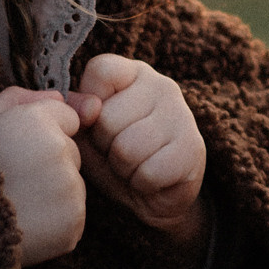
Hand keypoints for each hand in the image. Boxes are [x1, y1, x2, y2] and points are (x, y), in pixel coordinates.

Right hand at [0, 86, 87, 264]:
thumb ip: (22, 99)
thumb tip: (62, 97)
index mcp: (38, 120)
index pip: (69, 118)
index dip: (43, 134)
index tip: (18, 150)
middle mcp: (60, 151)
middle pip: (72, 153)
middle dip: (50, 164)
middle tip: (13, 180)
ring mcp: (69, 189)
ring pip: (73, 186)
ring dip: (54, 194)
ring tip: (17, 204)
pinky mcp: (74, 222)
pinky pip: (74, 217)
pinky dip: (56, 223)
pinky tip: (26, 224)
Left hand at [69, 57, 207, 247]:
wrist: (152, 196)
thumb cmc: (113, 158)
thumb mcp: (85, 134)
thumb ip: (74, 114)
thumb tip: (89, 109)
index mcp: (131, 74)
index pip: (101, 71)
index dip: (87, 106)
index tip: (95, 124)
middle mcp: (161, 85)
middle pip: (108, 119)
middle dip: (104, 147)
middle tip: (118, 153)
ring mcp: (181, 113)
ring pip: (127, 149)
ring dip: (123, 169)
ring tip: (133, 166)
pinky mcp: (193, 147)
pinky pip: (149, 173)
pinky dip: (142, 184)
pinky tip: (150, 179)